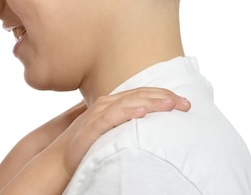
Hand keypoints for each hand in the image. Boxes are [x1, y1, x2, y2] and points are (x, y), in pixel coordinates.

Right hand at [57, 87, 190, 175]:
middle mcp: (107, 103)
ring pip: (129, 102)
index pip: (143, 93)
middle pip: (140, 95)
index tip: (185, 102)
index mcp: (114, 102)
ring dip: (151, 102)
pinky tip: (142, 112)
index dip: (164, 94)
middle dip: (164, 97)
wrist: (65, 157)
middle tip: (186, 104)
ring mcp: (100, 113)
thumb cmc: (91, 143)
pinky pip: (113, 117)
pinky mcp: (93, 127)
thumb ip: (127, 119)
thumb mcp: (113, 127)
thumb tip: (151, 118)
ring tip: (170, 104)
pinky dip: (128, 112)